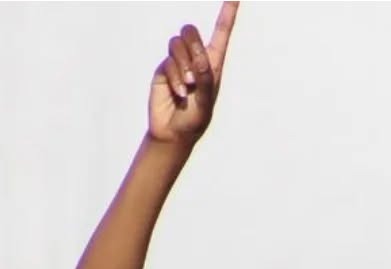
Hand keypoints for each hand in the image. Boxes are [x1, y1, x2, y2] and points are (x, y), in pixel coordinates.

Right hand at [148, 1, 237, 145]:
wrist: (174, 132)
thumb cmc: (196, 118)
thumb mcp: (207, 102)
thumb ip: (206, 80)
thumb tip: (199, 59)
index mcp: (213, 64)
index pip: (221, 33)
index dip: (227, 14)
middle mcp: (195, 59)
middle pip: (190, 31)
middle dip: (192, 47)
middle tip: (196, 71)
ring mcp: (177, 63)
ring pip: (176, 44)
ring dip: (183, 65)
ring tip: (188, 87)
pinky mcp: (163, 70)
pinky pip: (167, 62)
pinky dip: (174, 77)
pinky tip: (180, 93)